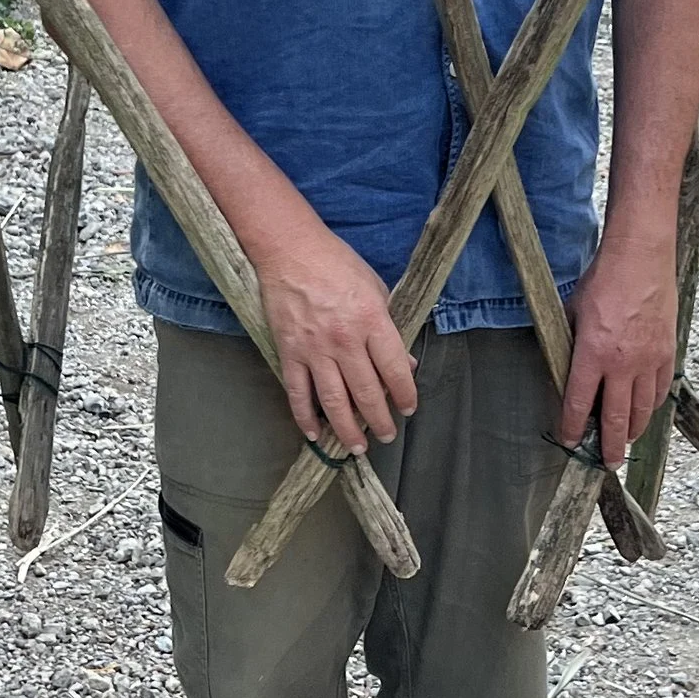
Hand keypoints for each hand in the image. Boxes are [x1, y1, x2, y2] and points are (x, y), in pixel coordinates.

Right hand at [254, 217, 417, 455]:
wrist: (291, 251)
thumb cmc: (337, 264)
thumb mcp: (376, 289)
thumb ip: (391, 328)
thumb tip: (406, 364)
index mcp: (372, 321)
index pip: (394, 370)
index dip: (404, 394)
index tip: (408, 408)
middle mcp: (345, 340)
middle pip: (366, 392)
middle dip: (379, 420)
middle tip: (386, 436)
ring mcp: (314, 349)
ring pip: (334, 401)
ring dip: (348, 429)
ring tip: (357, 447)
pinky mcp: (290, 352)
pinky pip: (297, 393)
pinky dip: (305, 417)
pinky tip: (315, 434)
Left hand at [558, 231, 678, 468]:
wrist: (641, 257)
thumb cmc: (603, 280)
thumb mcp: (572, 313)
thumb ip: (569, 346)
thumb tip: (564, 372)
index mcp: (593, 354)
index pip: (580, 404)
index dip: (573, 428)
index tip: (571, 442)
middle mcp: (623, 363)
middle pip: (617, 419)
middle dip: (610, 447)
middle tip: (607, 464)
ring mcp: (649, 360)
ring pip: (643, 410)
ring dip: (634, 431)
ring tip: (626, 443)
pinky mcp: (667, 352)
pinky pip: (660, 390)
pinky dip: (652, 406)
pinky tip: (645, 411)